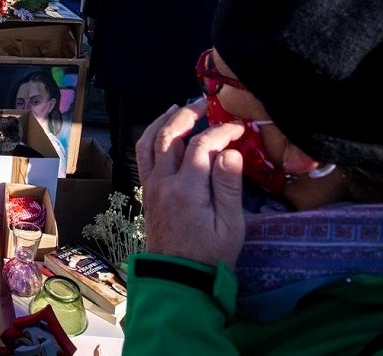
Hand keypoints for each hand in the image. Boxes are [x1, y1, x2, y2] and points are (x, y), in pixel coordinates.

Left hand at [135, 99, 245, 267]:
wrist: (179, 280)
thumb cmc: (211, 256)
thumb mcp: (230, 225)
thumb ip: (229, 186)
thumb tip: (230, 152)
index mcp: (187, 189)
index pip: (203, 146)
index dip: (221, 131)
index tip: (239, 128)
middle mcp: (163, 182)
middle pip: (170, 136)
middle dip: (187, 115)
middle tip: (204, 103)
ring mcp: (151, 186)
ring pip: (149, 143)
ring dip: (163, 121)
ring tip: (178, 108)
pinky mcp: (147, 192)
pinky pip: (143, 157)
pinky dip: (151, 138)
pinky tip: (163, 133)